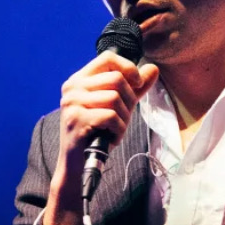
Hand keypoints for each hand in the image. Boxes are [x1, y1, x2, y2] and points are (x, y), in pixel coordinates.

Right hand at [39, 51, 156, 224]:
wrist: (77, 165)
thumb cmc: (96, 134)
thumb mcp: (117, 107)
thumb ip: (134, 88)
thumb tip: (152, 68)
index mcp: (79, 80)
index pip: (109, 58)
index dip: (128, 68)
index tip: (136, 85)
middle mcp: (72, 88)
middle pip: (117, 80)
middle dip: (129, 102)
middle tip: (123, 119)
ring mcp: (71, 104)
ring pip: (116, 99)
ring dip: (124, 119)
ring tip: (115, 131)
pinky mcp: (75, 121)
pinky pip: (111, 117)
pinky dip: (118, 130)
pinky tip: (111, 139)